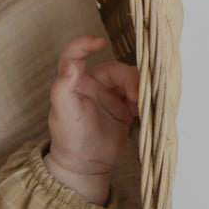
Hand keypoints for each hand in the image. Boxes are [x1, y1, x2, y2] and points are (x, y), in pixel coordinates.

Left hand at [45, 34, 138, 196]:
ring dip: (139, 88)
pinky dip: (145, 99)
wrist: (84, 167)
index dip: (85, 44)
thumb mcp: (62, 114)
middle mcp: (94, 86)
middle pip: (116, 70)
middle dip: (129, 79)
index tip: (100, 41)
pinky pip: (140, 95)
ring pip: (131, 80)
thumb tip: (72, 65)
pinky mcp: (125, 108)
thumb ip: (63, 88)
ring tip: (140, 106)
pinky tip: (145, 110)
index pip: (76, 56)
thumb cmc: (69, 139)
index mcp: (75, 83)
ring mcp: (111, 96)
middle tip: (135, 97)